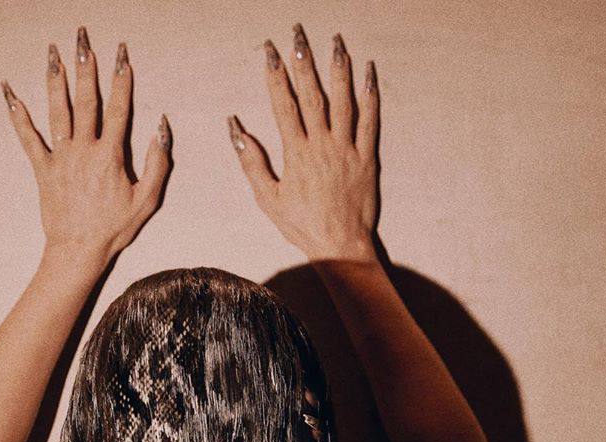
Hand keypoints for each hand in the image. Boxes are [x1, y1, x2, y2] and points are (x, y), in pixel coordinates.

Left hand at [1, 27, 171, 266]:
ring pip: (57, 110)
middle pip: (85, 100)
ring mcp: (61, 158)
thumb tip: (162, 128)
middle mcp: (83, 150)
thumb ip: (158, 163)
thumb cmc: (114, 229)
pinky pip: (28, 138)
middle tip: (83, 37)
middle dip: (85, 66)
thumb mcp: (146, 200)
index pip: (118, 109)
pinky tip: (10, 93)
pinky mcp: (43, 169)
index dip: (121, 79)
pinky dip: (18, 116)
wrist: (78, 251)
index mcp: (110, 155)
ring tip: (53, 51)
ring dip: (55, 78)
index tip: (122, 55)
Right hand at [228, 25, 379, 262]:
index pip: (284, 104)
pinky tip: (368, 71)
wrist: (339, 247)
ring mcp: (347, 148)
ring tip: (334, 40)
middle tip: (299, 31)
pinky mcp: (367, 157)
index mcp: (296, 153)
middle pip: (313, 93)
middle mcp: (322, 144)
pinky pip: (370, 120)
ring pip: (343, 100)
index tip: (270, 50)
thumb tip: (235, 128)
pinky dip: (370, 94)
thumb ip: (252, 162)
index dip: (276, 75)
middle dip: (304, 59)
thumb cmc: (301, 226)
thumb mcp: (268, 198)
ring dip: (338, 67)